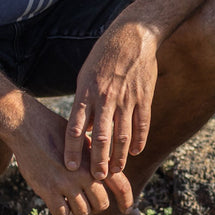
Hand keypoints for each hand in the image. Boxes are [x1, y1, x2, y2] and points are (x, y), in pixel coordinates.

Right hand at [10, 100, 133, 214]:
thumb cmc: (58, 132)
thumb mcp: (83, 142)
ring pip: (82, 212)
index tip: (126, 209)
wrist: (30, 127)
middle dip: (95, 204)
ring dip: (78, 208)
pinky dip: (61, 209)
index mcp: (96, 160)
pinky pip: (61, 213)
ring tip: (71, 197)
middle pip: (101, 204)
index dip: (126, 199)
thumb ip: (97, 158)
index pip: (120, 185)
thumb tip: (112, 173)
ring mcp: (66, 183)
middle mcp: (84, 174)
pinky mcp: (48, 190)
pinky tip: (58, 199)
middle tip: (87, 198)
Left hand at [66, 21, 159, 180]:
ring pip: (122, 135)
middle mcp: (106, 97)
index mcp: (87, 92)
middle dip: (98, 161)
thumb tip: (83, 131)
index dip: (72, 150)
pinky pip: (142, 124)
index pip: (75, 128)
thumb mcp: (86, 76)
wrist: (132, 36)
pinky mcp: (144, 96)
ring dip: (118, 156)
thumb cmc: (104, 56)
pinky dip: (139, 140)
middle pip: (100, 137)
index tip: (70, 167)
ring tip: (115, 171)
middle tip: (96, 178)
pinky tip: (135, 152)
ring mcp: (127, 98)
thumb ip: (84, 104)